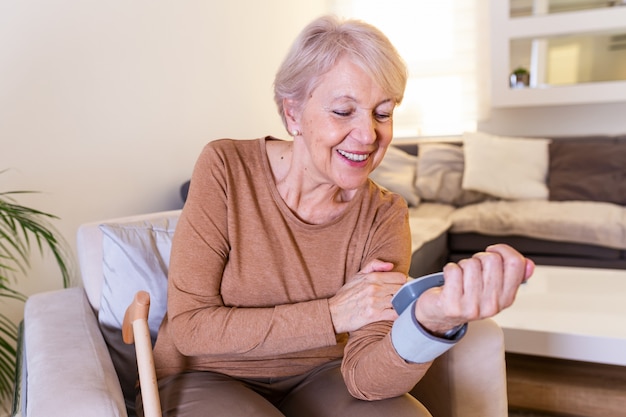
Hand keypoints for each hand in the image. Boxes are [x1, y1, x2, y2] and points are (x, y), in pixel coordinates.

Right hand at [329, 259, 405, 333]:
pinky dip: (398, 314)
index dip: (401, 282)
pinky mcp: (374, 315)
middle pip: (401, 289)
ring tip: (397, 305)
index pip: (400, 277)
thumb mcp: (357, 275)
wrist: (334, 313)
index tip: (398, 287)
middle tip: (398, 297)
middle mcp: (375, 288)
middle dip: (402, 293)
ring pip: (399, 301)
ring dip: (400, 304)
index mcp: (372, 277)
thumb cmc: (346, 295)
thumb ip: (374, 265)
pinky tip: (394, 313)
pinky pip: (395, 314)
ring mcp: (375, 302)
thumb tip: (390, 265)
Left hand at [414, 244, 534, 335]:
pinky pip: (452, 270)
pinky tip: (450, 281)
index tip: (493, 251)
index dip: (503, 250)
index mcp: (507, 298)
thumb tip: (529, 264)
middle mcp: (492, 304)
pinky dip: (449, 270)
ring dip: (462, 265)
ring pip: (471, 263)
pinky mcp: (452, 305)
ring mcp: (472, 306)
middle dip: (479, 258)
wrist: (441, 316)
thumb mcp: (493, 289)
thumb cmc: (467, 297)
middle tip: (472, 269)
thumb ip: (512, 276)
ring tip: (461, 278)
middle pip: (492, 260)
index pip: (516, 263)